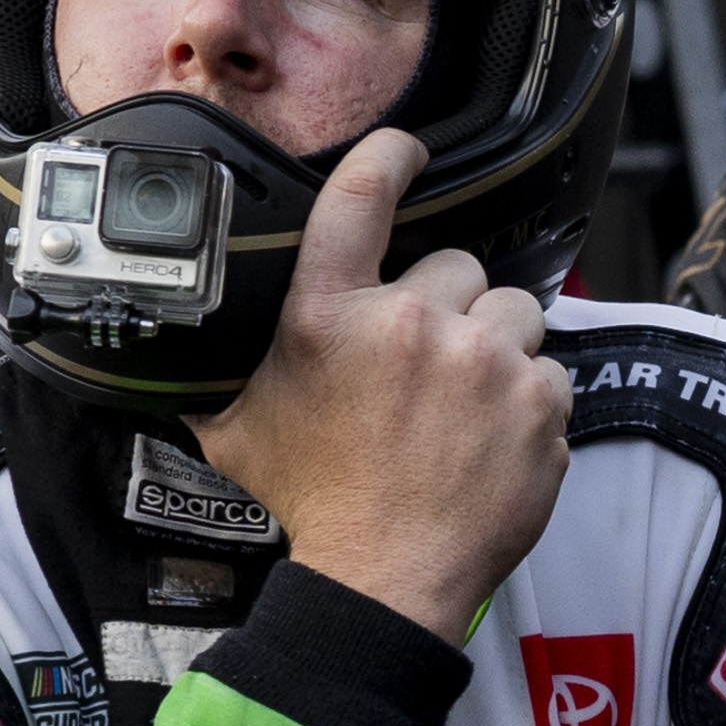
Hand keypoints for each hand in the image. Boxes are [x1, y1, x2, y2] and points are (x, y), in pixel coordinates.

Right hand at [194, 129, 567, 640]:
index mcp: (327, 314)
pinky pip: (548, 371)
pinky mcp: (538, 402)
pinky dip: (530, 399)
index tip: (409, 147)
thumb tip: (177, 334)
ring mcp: (482, 361)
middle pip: (457, 264)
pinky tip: (493, 436)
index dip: (389, 155)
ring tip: (465, 400)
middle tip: (425, 364)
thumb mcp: (236, 423)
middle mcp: (409, 324)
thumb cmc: (315, 502)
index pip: (360, 197)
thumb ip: (220, 363)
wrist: (384, 578)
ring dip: (496, 343)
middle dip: (447, 305)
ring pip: (513, 311)